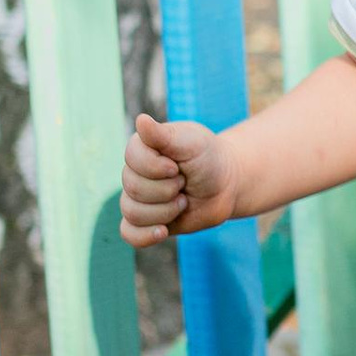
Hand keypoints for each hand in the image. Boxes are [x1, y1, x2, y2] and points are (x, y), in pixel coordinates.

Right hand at [121, 112, 242, 245]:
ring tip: (183, 201)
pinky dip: (144, 235)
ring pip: (133, 212)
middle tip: (184, 182)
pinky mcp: (146, 221)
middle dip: (167, 190)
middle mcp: (134, 173)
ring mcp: (138, 198)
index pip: (132, 159)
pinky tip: (163, 231)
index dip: (157, 167)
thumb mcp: (192, 142)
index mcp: (141, 148)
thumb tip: (140, 120)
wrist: (225, 184)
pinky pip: (130, 234)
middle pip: (134, 189)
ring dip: (165, 210)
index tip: (177, 166)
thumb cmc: (208, 157)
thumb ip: (164, 135)